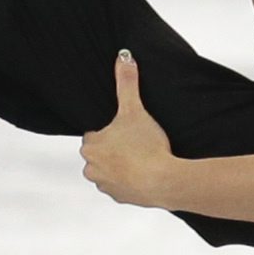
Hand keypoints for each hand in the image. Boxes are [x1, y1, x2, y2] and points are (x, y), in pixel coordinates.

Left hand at [80, 51, 178, 206]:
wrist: (162, 180)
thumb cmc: (146, 145)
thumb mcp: (135, 109)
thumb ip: (127, 83)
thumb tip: (123, 56)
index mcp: (90, 145)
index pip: (95, 134)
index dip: (112, 131)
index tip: (128, 131)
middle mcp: (91, 167)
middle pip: (101, 153)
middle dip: (115, 149)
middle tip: (137, 144)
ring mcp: (104, 185)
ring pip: (110, 171)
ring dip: (122, 166)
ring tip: (142, 159)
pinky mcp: (119, 198)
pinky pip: (122, 187)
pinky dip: (131, 181)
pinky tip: (145, 173)